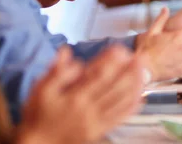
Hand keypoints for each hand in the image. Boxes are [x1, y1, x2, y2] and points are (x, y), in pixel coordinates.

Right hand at [18, 46, 144, 143]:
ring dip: (134, 84)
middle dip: (129, 70)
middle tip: (140, 55)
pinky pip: (120, 118)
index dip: (111, 61)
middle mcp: (87, 109)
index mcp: (74, 97)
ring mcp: (96, 121)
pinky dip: (132, 106)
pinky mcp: (100, 131)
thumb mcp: (40, 90)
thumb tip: (68, 54)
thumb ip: (56, 71)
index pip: (97, 75)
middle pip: (114, 87)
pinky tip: (141, 95)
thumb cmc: (38, 115)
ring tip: (143, 70)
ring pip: (120, 101)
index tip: (121, 49)